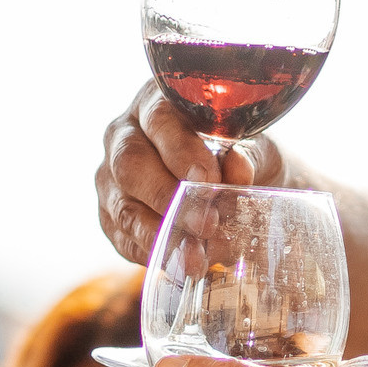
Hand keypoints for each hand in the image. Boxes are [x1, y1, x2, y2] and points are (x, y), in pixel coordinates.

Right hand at [96, 79, 286, 262]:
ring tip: (195, 256)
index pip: (160, 119)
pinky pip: (122, 237)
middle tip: (205, 223)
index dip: (180, 150)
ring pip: (122, 206)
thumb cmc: (244, 158)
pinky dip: (152, 253)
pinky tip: (178, 263)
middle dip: (167, 196)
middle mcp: (125, 136)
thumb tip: (238, 166)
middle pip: (130, 163)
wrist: (238, 187)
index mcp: (159, 103)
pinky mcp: (110, 216)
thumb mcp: (257, 151)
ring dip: (159, 234)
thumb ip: (249, 156)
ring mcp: (111, 178)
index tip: (208, 179)